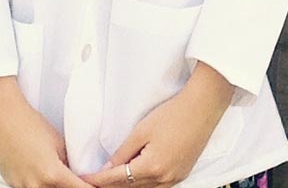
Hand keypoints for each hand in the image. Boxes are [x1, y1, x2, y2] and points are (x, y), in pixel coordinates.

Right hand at [0, 78, 91, 187]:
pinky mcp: (11, 183)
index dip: (89, 187)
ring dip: (54, 185)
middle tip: (74, 176)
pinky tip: (39, 172)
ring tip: (55, 171)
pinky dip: (39, 184)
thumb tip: (75, 173)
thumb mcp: (58, 142)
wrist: (0, 116)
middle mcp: (36, 185)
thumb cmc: (27, 123)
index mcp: (52, 174)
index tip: (94, 184)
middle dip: (71, 186)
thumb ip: (68, 163)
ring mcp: (21, 186)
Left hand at [82, 65, 233, 187]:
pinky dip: (143, 183)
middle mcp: (164, 179)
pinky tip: (135, 176)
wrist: (203, 107)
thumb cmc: (173, 114)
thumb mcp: (141, 131)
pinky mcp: (182, 174)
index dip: (98, 180)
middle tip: (94, 181)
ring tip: (110, 179)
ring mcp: (175, 178)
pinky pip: (157, 185)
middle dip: (110, 185)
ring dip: (126, 185)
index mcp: (152, 168)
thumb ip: (123, 153)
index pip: (117, 179)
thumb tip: (108, 169)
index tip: (83, 180)